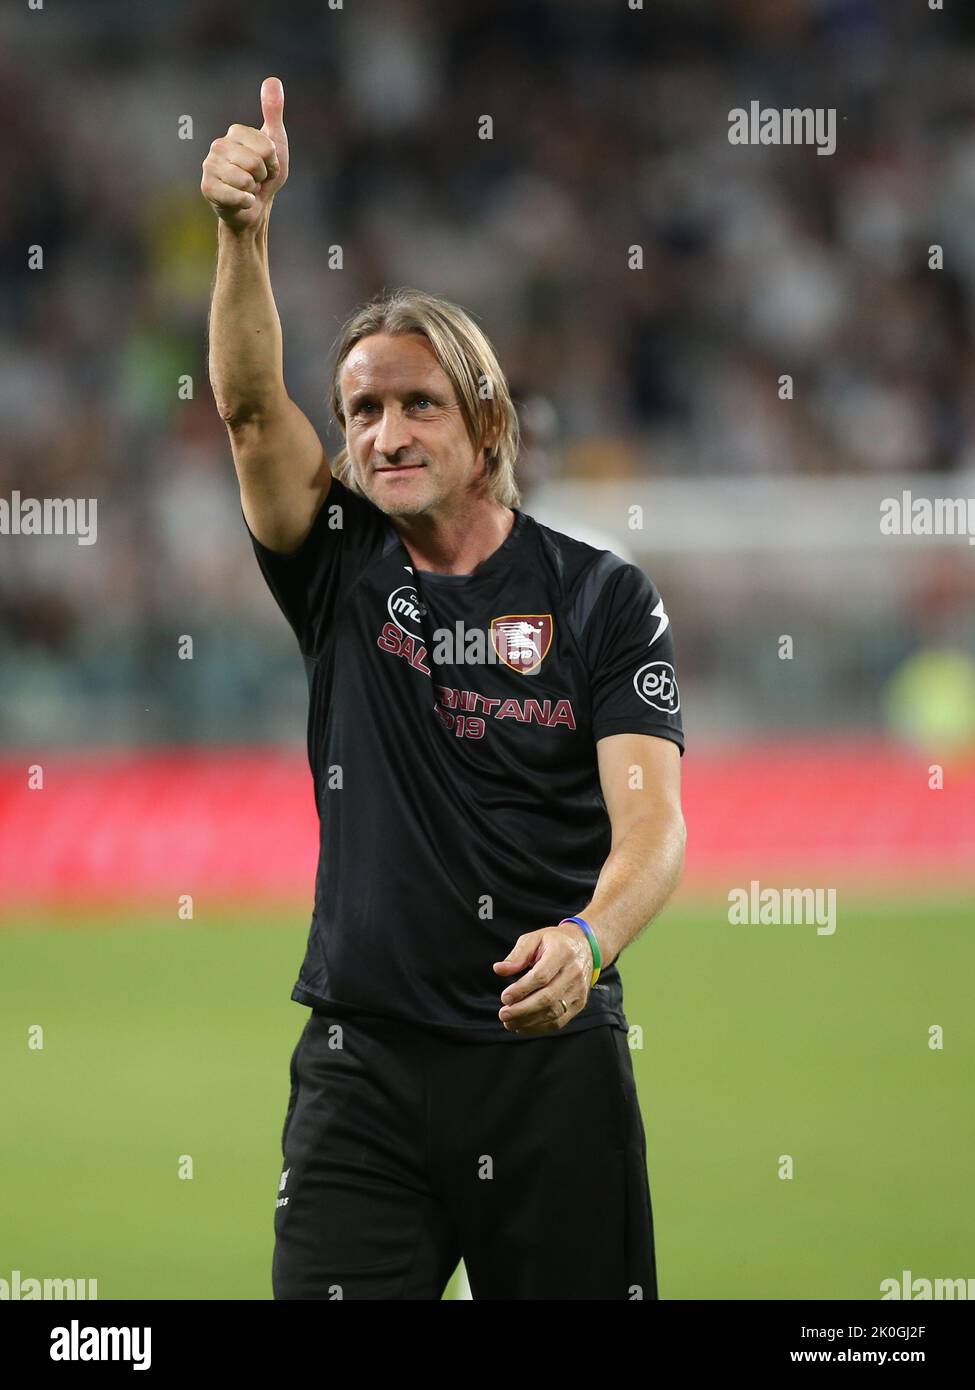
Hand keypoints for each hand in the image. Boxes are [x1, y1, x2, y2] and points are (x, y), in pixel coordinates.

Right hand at [201, 76, 289, 231]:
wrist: (255, 209)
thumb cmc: (265, 177)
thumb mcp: (275, 143)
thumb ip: (273, 112)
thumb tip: (272, 79)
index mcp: (235, 132)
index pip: (265, 146)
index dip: (272, 161)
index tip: (267, 166)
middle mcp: (218, 145)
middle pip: (255, 162)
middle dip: (263, 176)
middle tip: (257, 180)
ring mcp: (210, 166)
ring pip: (246, 179)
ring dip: (253, 190)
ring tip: (248, 189)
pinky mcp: (208, 188)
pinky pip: (237, 196)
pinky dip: (246, 202)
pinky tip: (241, 201)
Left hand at [492, 923, 594, 1034]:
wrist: (585, 947)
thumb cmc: (554, 942)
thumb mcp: (534, 939)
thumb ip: (517, 955)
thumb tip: (499, 970)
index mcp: (562, 952)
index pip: (541, 976)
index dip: (521, 989)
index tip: (505, 997)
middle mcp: (574, 973)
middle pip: (548, 997)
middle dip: (523, 1009)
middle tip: (503, 1014)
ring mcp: (579, 990)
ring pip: (553, 1013)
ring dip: (529, 1021)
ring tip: (509, 1022)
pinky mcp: (580, 1003)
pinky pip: (559, 1021)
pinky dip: (539, 1027)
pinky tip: (523, 1026)